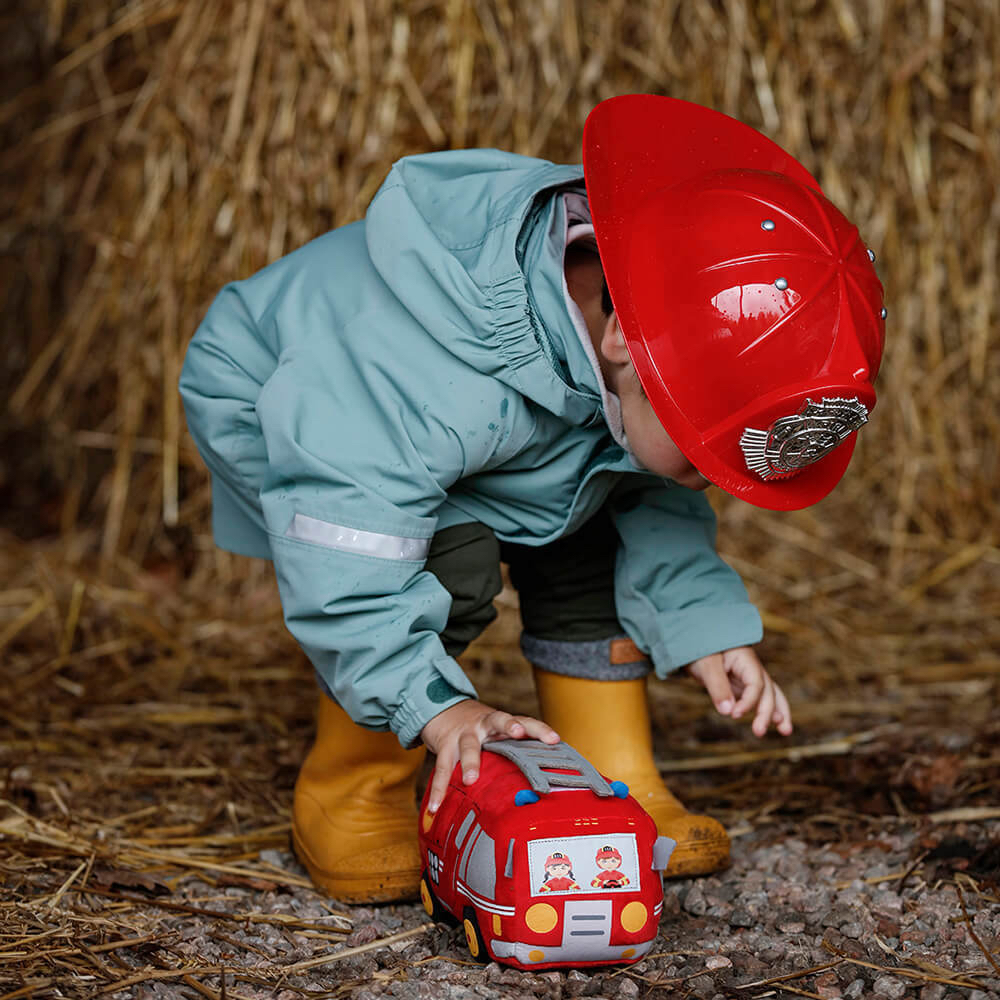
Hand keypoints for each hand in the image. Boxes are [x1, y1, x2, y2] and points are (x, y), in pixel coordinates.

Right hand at [420, 699, 558, 812]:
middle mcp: (484, 724)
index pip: (525, 721)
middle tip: (517, 733)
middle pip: (499, 720)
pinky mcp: (445, 745)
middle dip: (509, 726)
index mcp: (502, 723)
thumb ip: (515, 750)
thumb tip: (545, 782)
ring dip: (469, 762)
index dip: (540, 730)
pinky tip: (436, 807)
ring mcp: (463, 733)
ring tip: (470, 780)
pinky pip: (442, 768)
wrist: (442, 710)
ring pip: (468, 745)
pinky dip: (438, 789)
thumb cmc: (480, 729)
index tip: (555, 739)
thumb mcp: (498, 732)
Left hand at [686, 647, 792, 736]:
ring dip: (776, 711)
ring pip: (769, 694)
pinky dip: (764, 710)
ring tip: (786, 731)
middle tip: (759, 732)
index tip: (735, 714)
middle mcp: (752, 668)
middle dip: (766, 712)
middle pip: (766, 691)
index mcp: (746, 659)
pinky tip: (775, 722)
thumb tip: (728, 712)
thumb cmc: (699, 648)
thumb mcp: (706, 666)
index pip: (755, 683)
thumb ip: (718, 687)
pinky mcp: (740, 685)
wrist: (691, 638)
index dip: (749, 701)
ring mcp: (747, 677)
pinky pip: (756, 698)